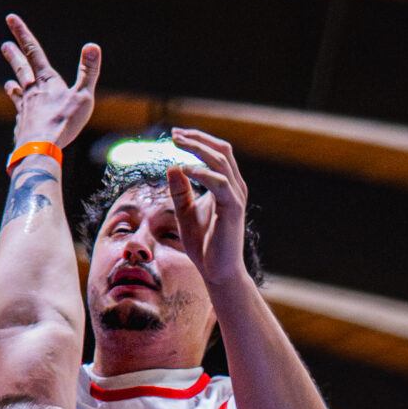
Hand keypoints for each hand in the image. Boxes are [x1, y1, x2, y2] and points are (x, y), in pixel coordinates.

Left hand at [0, 15, 99, 150]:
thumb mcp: (83, 97)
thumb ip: (88, 72)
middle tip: (4, 45)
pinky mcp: (22, 127)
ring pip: (18, 93)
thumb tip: (92, 46)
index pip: (34, 51)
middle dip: (14, 55)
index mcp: (46, 81)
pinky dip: (21, 113)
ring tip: (9, 83)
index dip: (22, 33)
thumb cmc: (63, 124)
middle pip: (21, 69)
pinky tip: (20, 117)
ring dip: (14, 86)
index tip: (10, 19)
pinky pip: (21, 116)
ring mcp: (25, 110)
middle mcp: (32, 92)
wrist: (40, 149)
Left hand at [165, 128, 248, 292]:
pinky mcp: (233, 209)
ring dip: (198, 149)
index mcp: (226, 185)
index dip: (197, 140)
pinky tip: (185, 170)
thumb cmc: (204, 246)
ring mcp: (235, 197)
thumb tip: (171, 167)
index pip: (216, 152)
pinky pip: (219, 182)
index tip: (175, 135)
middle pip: (221, 150)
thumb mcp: (185, 213)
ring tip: (178, 145)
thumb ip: (180, 191)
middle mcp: (234, 187)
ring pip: (221, 161)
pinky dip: (202, 173)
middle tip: (174, 135)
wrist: (217, 273)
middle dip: (197, 139)